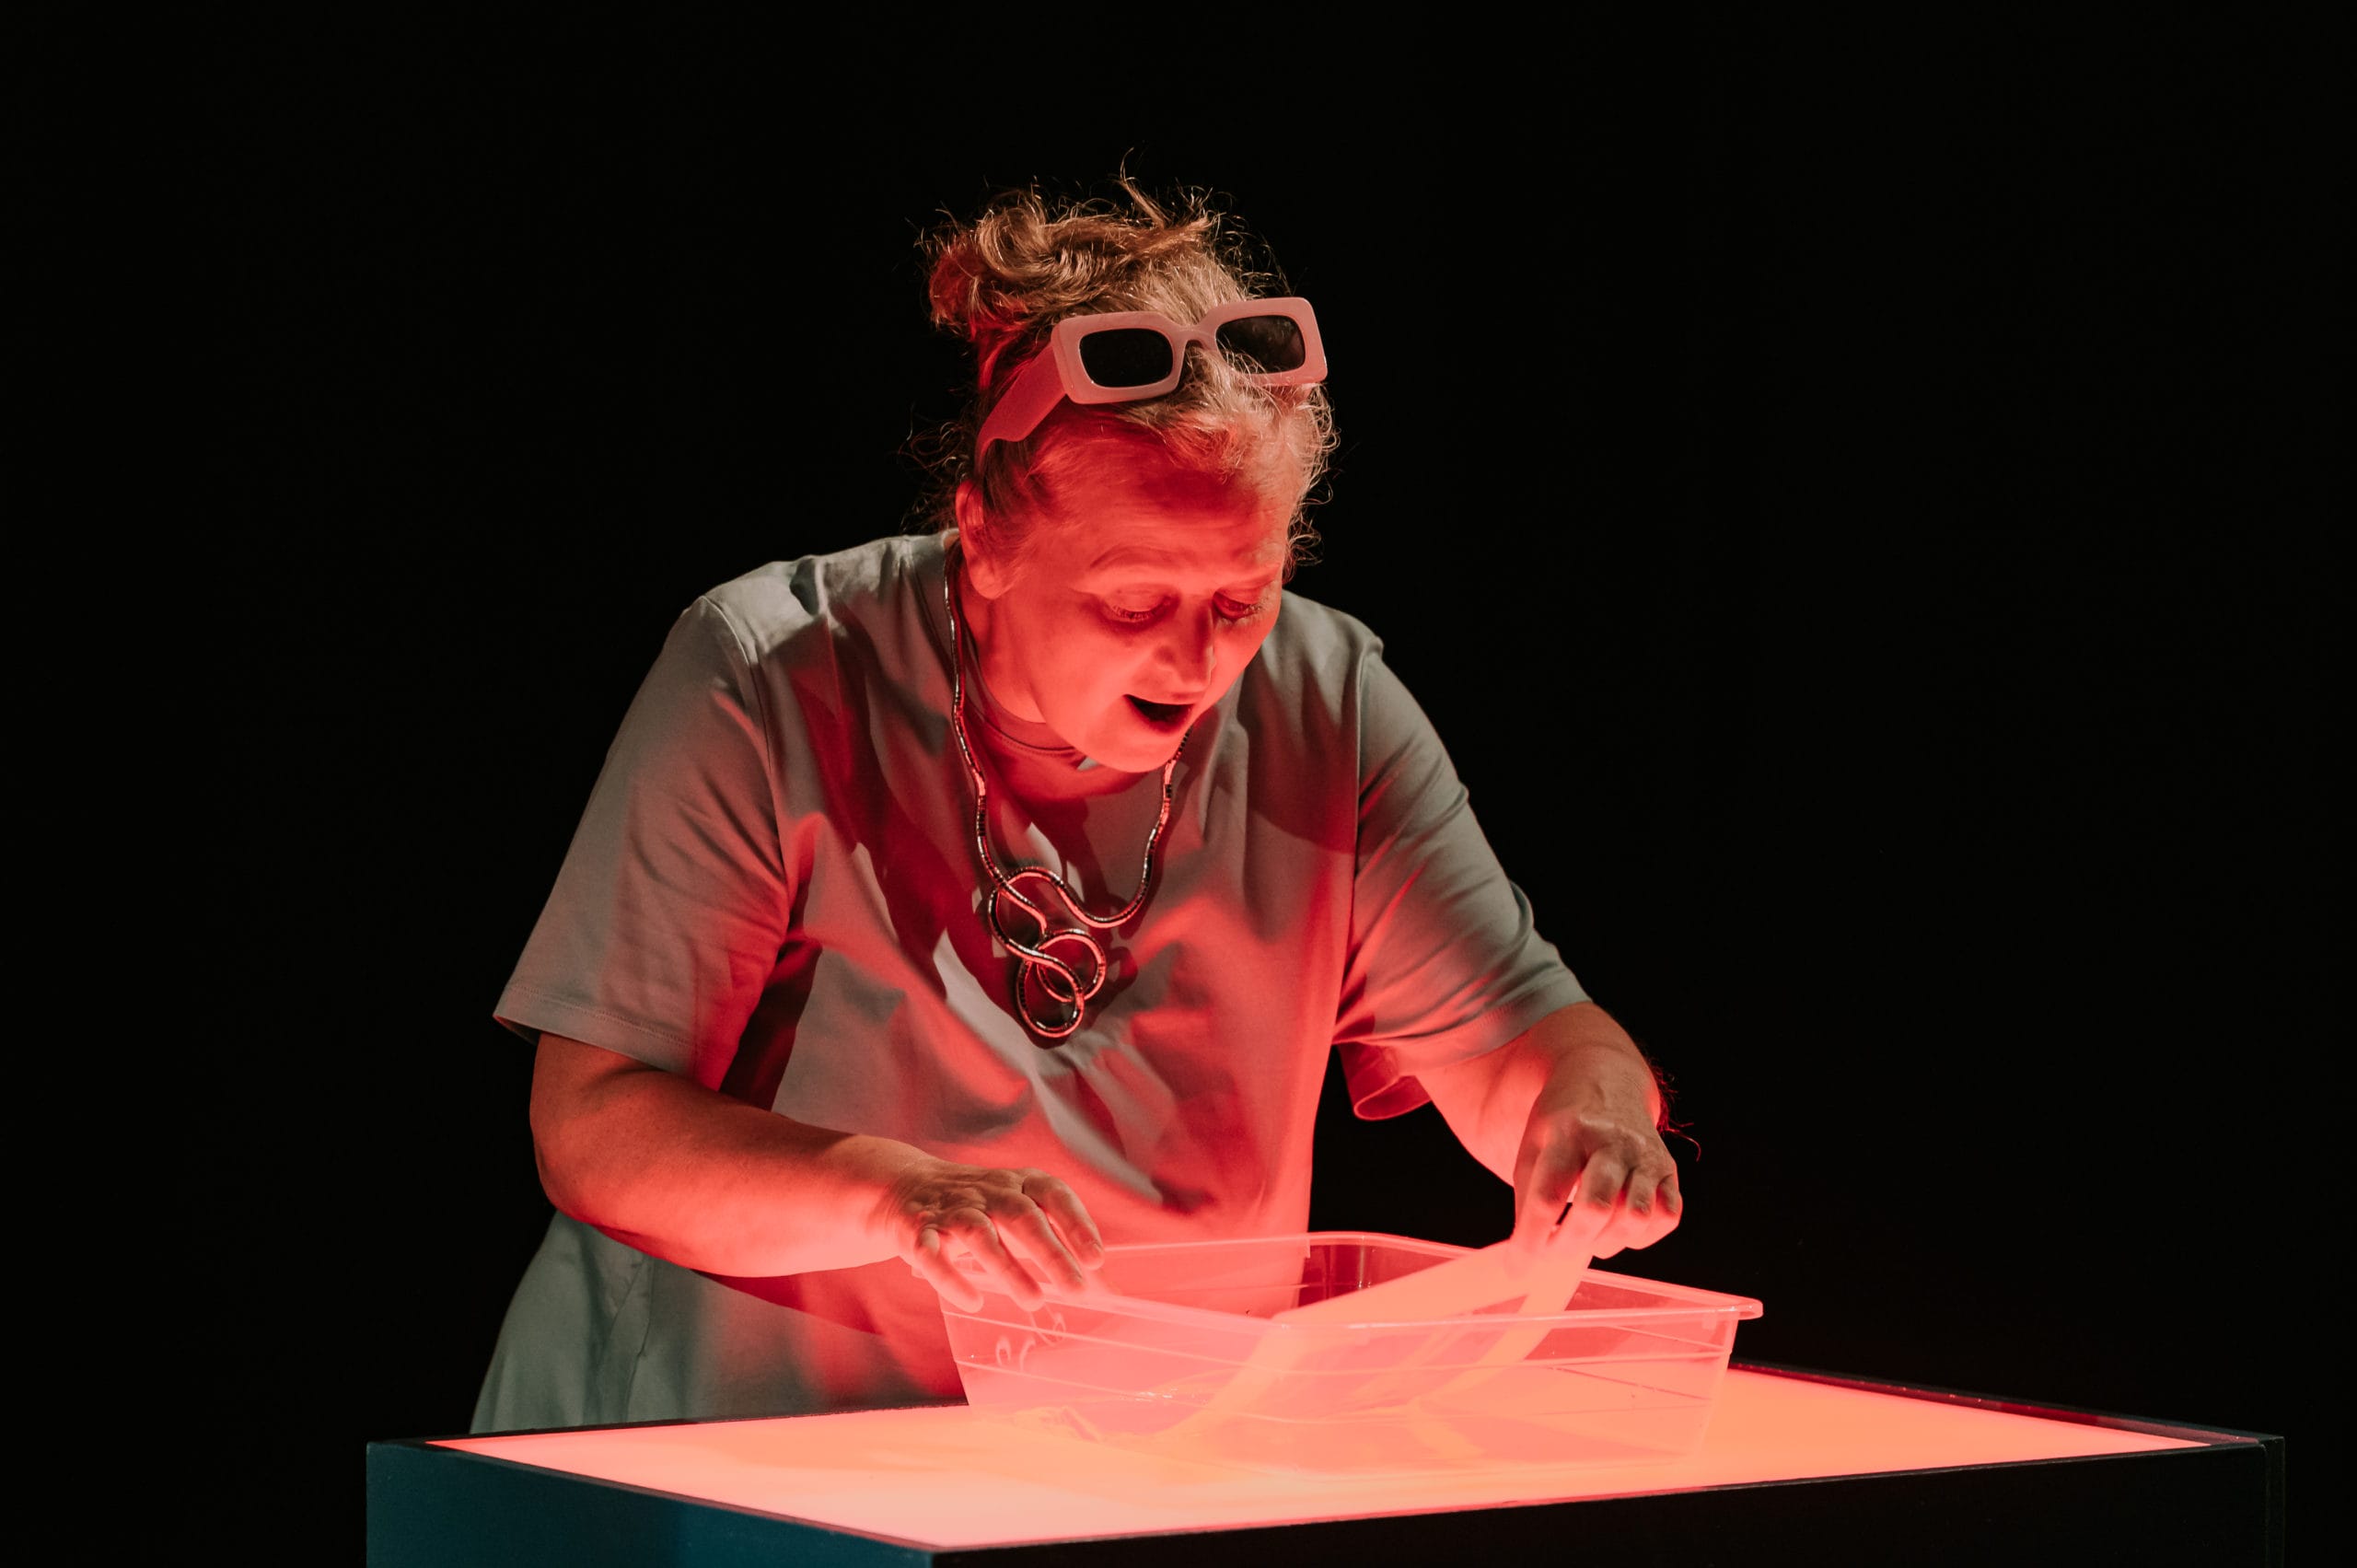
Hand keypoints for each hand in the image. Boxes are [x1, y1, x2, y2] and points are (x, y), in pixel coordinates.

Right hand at [875, 1157, 1105, 1312]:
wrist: (906, 1187)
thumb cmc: (981, 1208)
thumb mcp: (1021, 1215)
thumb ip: (1063, 1247)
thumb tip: (1109, 1293)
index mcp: (1018, 1183)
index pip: (1053, 1194)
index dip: (1076, 1223)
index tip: (1097, 1259)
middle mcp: (988, 1192)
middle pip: (1022, 1217)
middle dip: (1050, 1253)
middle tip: (1076, 1289)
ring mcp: (952, 1211)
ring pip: (981, 1235)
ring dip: (1008, 1268)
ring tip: (1034, 1302)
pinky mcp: (919, 1232)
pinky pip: (933, 1254)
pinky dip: (951, 1279)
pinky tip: (973, 1301)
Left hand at [1510, 1073, 1681, 1262]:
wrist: (1606, 1081)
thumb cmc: (1562, 1124)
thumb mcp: (1532, 1148)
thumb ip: (1527, 1201)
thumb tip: (1524, 1260)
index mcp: (1568, 1131)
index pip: (1547, 1195)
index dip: (1531, 1238)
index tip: (1516, 1266)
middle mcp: (1612, 1140)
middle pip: (1595, 1208)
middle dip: (1568, 1245)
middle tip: (1551, 1252)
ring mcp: (1645, 1154)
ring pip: (1634, 1218)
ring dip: (1604, 1242)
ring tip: (1585, 1234)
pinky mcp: (1668, 1168)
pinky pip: (1664, 1218)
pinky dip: (1638, 1236)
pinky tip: (1616, 1225)